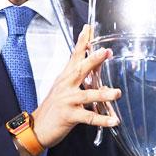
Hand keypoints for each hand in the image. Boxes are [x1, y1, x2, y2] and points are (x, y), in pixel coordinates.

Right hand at [31, 25, 120, 148]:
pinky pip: (88, 117)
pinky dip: (102, 119)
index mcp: (65, 77)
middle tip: (106, 52)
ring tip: (117, 92)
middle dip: (93, 60)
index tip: (88, 29)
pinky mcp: (69, 116)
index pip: (74, 56)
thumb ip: (79, 77)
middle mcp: (65, 86)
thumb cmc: (54, 106)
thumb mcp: (64, 88)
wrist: (38, 126)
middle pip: (79, 70)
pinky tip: (114, 120)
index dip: (81, 42)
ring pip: (87, 95)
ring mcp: (67, 101)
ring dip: (103, 94)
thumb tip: (97, 68)